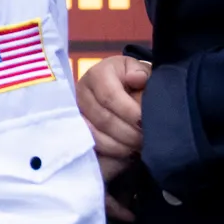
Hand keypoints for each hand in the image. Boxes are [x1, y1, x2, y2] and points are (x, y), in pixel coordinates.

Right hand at [77, 56, 148, 185]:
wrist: (124, 92)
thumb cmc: (135, 82)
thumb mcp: (142, 72)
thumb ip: (142, 74)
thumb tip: (137, 78)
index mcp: (98, 74)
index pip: (109, 96)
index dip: (129, 111)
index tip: (144, 122)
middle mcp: (82, 92)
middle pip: (103, 118)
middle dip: (128, 132)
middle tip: (146, 139)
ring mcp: (76, 113)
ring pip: (96, 135)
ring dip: (121, 145)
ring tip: (139, 146)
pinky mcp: (77, 130)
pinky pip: (92, 145)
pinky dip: (112, 151)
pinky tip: (127, 151)